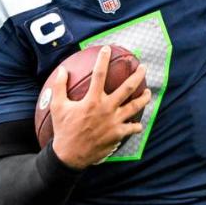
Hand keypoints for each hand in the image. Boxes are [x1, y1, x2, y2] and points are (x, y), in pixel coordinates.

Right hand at [50, 45, 150, 169]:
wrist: (70, 155)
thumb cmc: (63, 130)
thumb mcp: (57, 107)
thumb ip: (59, 87)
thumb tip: (62, 70)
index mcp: (92, 100)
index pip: (99, 74)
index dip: (103, 60)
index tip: (107, 49)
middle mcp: (106, 109)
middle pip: (127, 88)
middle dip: (137, 75)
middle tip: (143, 67)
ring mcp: (114, 122)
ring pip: (135, 107)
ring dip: (144, 98)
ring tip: (148, 93)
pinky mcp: (118, 134)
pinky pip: (132, 128)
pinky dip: (136, 125)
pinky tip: (139, 123)